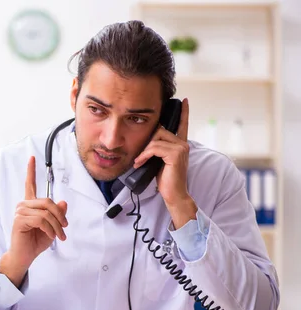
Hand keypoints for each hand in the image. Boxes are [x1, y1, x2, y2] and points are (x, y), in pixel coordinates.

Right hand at [0, 156, 67, 286]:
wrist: (25, 256)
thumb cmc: (36, 241)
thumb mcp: (52, 227)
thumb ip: (58, 214)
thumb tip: (63, 202)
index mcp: (30, 204)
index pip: (30, 184)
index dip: (31, 170)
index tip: (32, 157)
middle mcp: (23, 205)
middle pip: (47, 201)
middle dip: (60, 215)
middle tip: (65, 228)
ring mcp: (20, 212)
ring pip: (46, 212)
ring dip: (56, 225)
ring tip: (60, 236)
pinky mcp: (20, 220)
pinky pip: (41, 220)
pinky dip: (50, 229)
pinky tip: (50, 236)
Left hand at [133, 98, 196, 227]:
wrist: (173, 194)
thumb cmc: (165, 179)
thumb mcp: (159, 160)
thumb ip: (157, 148)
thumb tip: (147, 141)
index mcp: (180, 144)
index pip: (182, 125)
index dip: (183, 112)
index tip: (183, 101)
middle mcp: (183, 143)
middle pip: (159, 131)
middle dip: (146, 143)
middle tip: (141, 157)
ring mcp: (181, 148)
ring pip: (155, 139)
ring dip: (144, 151)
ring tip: (140, 162)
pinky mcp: (175, 154)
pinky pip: (154, 147)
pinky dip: (145, 155)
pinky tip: (141, 163)